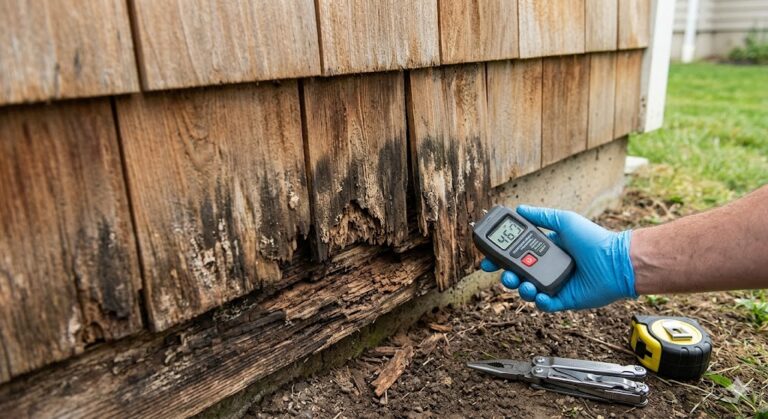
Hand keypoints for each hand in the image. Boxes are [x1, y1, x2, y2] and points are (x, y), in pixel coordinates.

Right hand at [480, 205, 636, 311]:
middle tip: (505, 274)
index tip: (487, 259)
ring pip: (528, 291)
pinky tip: (540, 295)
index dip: (500, 258)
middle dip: (506, 275)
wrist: (616, 262)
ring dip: (521, 289)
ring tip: (524, 285)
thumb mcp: (565, 221)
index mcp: (547, 250)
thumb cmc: (594, 239)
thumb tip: (520, 208)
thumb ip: (541, 216)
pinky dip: (540, 302)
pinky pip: (546, 305)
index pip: (517, 254)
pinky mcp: (565, 300)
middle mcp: (549, 267)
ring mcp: (556, 284)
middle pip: (518, 274)